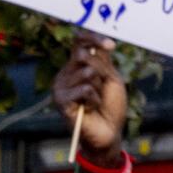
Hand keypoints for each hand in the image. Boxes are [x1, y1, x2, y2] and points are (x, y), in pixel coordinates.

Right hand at [54, 29, 127, 163]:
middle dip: (101, 71)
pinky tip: (91, 109)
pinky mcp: (61, 100)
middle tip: (103, 88)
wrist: (109, 133)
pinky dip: (95, 99)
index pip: (79, 42)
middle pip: (83, 55)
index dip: (93, 39)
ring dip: (99, 88)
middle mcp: (65, 74)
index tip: (111, 45)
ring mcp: (60, 87)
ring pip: (86, 72)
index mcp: (76, 66)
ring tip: (96, 101)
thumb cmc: (111, 106)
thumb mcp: (111, 78)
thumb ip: (103, 61)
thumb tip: (100, 43)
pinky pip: (85, 89)